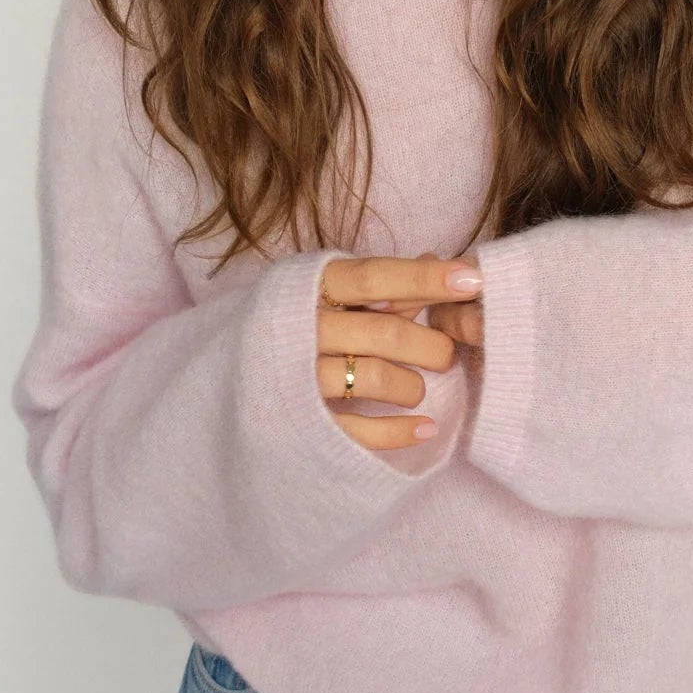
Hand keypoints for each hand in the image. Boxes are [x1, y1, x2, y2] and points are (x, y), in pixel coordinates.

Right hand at [316, 250, 482, 452]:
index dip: (425, 278)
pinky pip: (358, 430)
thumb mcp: (329, 293)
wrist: (220, 374)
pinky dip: (398, 432)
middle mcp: (303, 326)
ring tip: (416, 388)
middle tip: (446, 353)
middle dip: (430, 345)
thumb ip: (383, 284)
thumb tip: (441, 261)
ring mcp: (298, 376)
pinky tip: (423, 428)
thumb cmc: (296, 323)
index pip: (376, 277)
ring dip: (411, 386)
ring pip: (375, 378)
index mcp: (312, 285)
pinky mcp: (300, 420)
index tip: (472, 281)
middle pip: (385, 333)